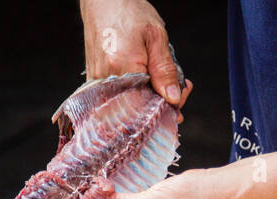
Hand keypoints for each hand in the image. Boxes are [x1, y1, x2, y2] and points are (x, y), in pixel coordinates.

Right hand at [80, 0, 192, 114]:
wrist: (102, 0)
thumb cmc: (128, 11)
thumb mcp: (155, 36)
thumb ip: (165, 70)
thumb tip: (173, 99)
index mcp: (122, 66)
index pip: (150, 104)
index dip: (169, 104)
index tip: (182, 96)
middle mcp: (106, 79)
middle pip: (140, 108)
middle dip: (162, 102)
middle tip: (178, 88)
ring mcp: (97, 82)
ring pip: (130, 104)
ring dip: (149, 97)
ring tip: (162, 81)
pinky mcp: (95, 82)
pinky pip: (119, 98)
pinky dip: (136, 94)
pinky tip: (146, 81)